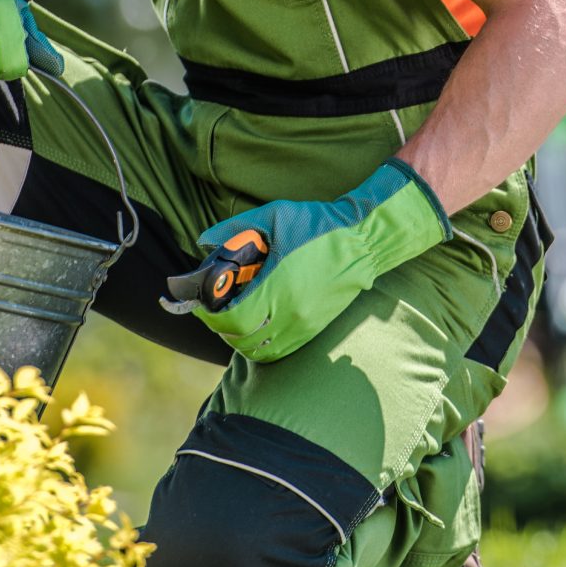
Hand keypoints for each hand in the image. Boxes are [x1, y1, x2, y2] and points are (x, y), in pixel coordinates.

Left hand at [167, 159, 451, 361]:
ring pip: (261, 350)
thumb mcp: (275, 216)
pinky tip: (257, 325)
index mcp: (278, 287)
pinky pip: (281, 349)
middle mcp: (290, 313)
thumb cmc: (319, 225)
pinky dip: (262, 345)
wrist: (363, 239)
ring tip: (235, 320)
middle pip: (242, 340)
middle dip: (222, 329)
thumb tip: (205, 239)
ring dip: (241, 340)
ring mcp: (305, 324)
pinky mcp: (315, 328)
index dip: (212, 317)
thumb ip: (236, 229)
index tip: (202, 306)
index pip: (233, 319)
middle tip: (214, 312)